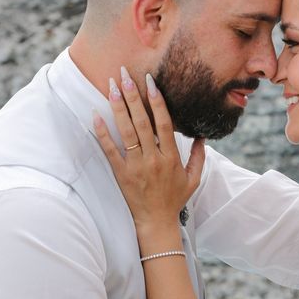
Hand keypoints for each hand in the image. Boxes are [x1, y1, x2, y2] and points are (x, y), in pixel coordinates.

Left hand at [93, 67, 204, 232]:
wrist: (156, 223)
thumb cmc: (175, 199)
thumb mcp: (194, 178)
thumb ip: (199, 156)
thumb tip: (202, 135)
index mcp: (172, 157)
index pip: (164, 123)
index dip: (157, 101)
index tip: (150, 82)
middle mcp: (154, 158)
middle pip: (142, 122)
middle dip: (133, 97)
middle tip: (125, 75)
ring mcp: (136, 166)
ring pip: (126, 132)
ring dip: (118, 108)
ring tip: (111, 87)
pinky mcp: (121, 174)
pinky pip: (110, 151)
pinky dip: (102, 134)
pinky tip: (95, 116)